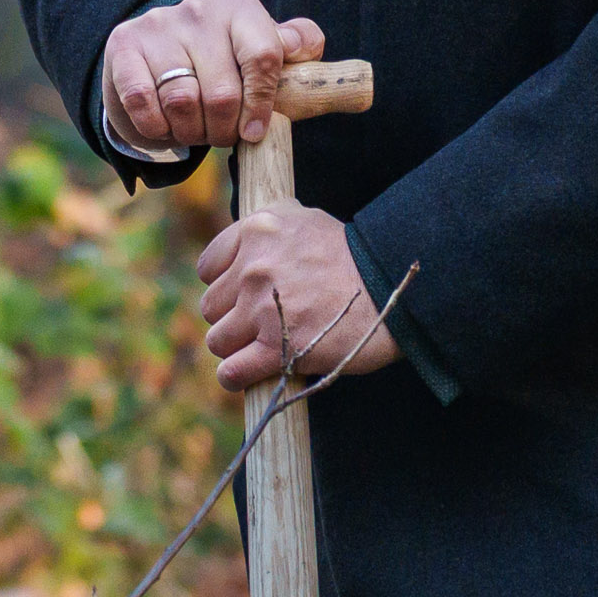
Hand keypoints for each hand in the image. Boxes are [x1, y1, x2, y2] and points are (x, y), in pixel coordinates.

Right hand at [102, 0, 322, 162]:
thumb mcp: (260, 51)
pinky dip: (155, 127)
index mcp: (240, 8)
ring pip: (182, 101)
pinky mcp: (123, 45)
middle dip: (223, 129)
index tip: (254, 131)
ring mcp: (158, 25)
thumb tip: (304, 47)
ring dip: (190, 131)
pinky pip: (143, 102)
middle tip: (220, 135)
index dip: (261, 104)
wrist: (155, 56)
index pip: (263, 57)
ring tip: (192, 129)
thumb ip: (293, 47)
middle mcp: (198, 11)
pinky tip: (163, 125)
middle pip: (223, 93)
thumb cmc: (221, 62)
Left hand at [195, 205, 397, 398]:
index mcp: (258, 231)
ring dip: (235, 347)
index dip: (224, 285)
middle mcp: (253, 267)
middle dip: (232, 317)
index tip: (242, 294)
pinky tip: (245, 374)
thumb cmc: (354, 256)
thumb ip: (271, 224)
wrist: (390, 286)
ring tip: (258, 347)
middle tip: (258, 323)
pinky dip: (235, 376)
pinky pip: (231, 370)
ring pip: (218, 340)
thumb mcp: (307, 219)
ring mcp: (262, 309)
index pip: (208, 268)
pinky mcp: (277, 348)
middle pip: (211, 307)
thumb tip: (248, 234)